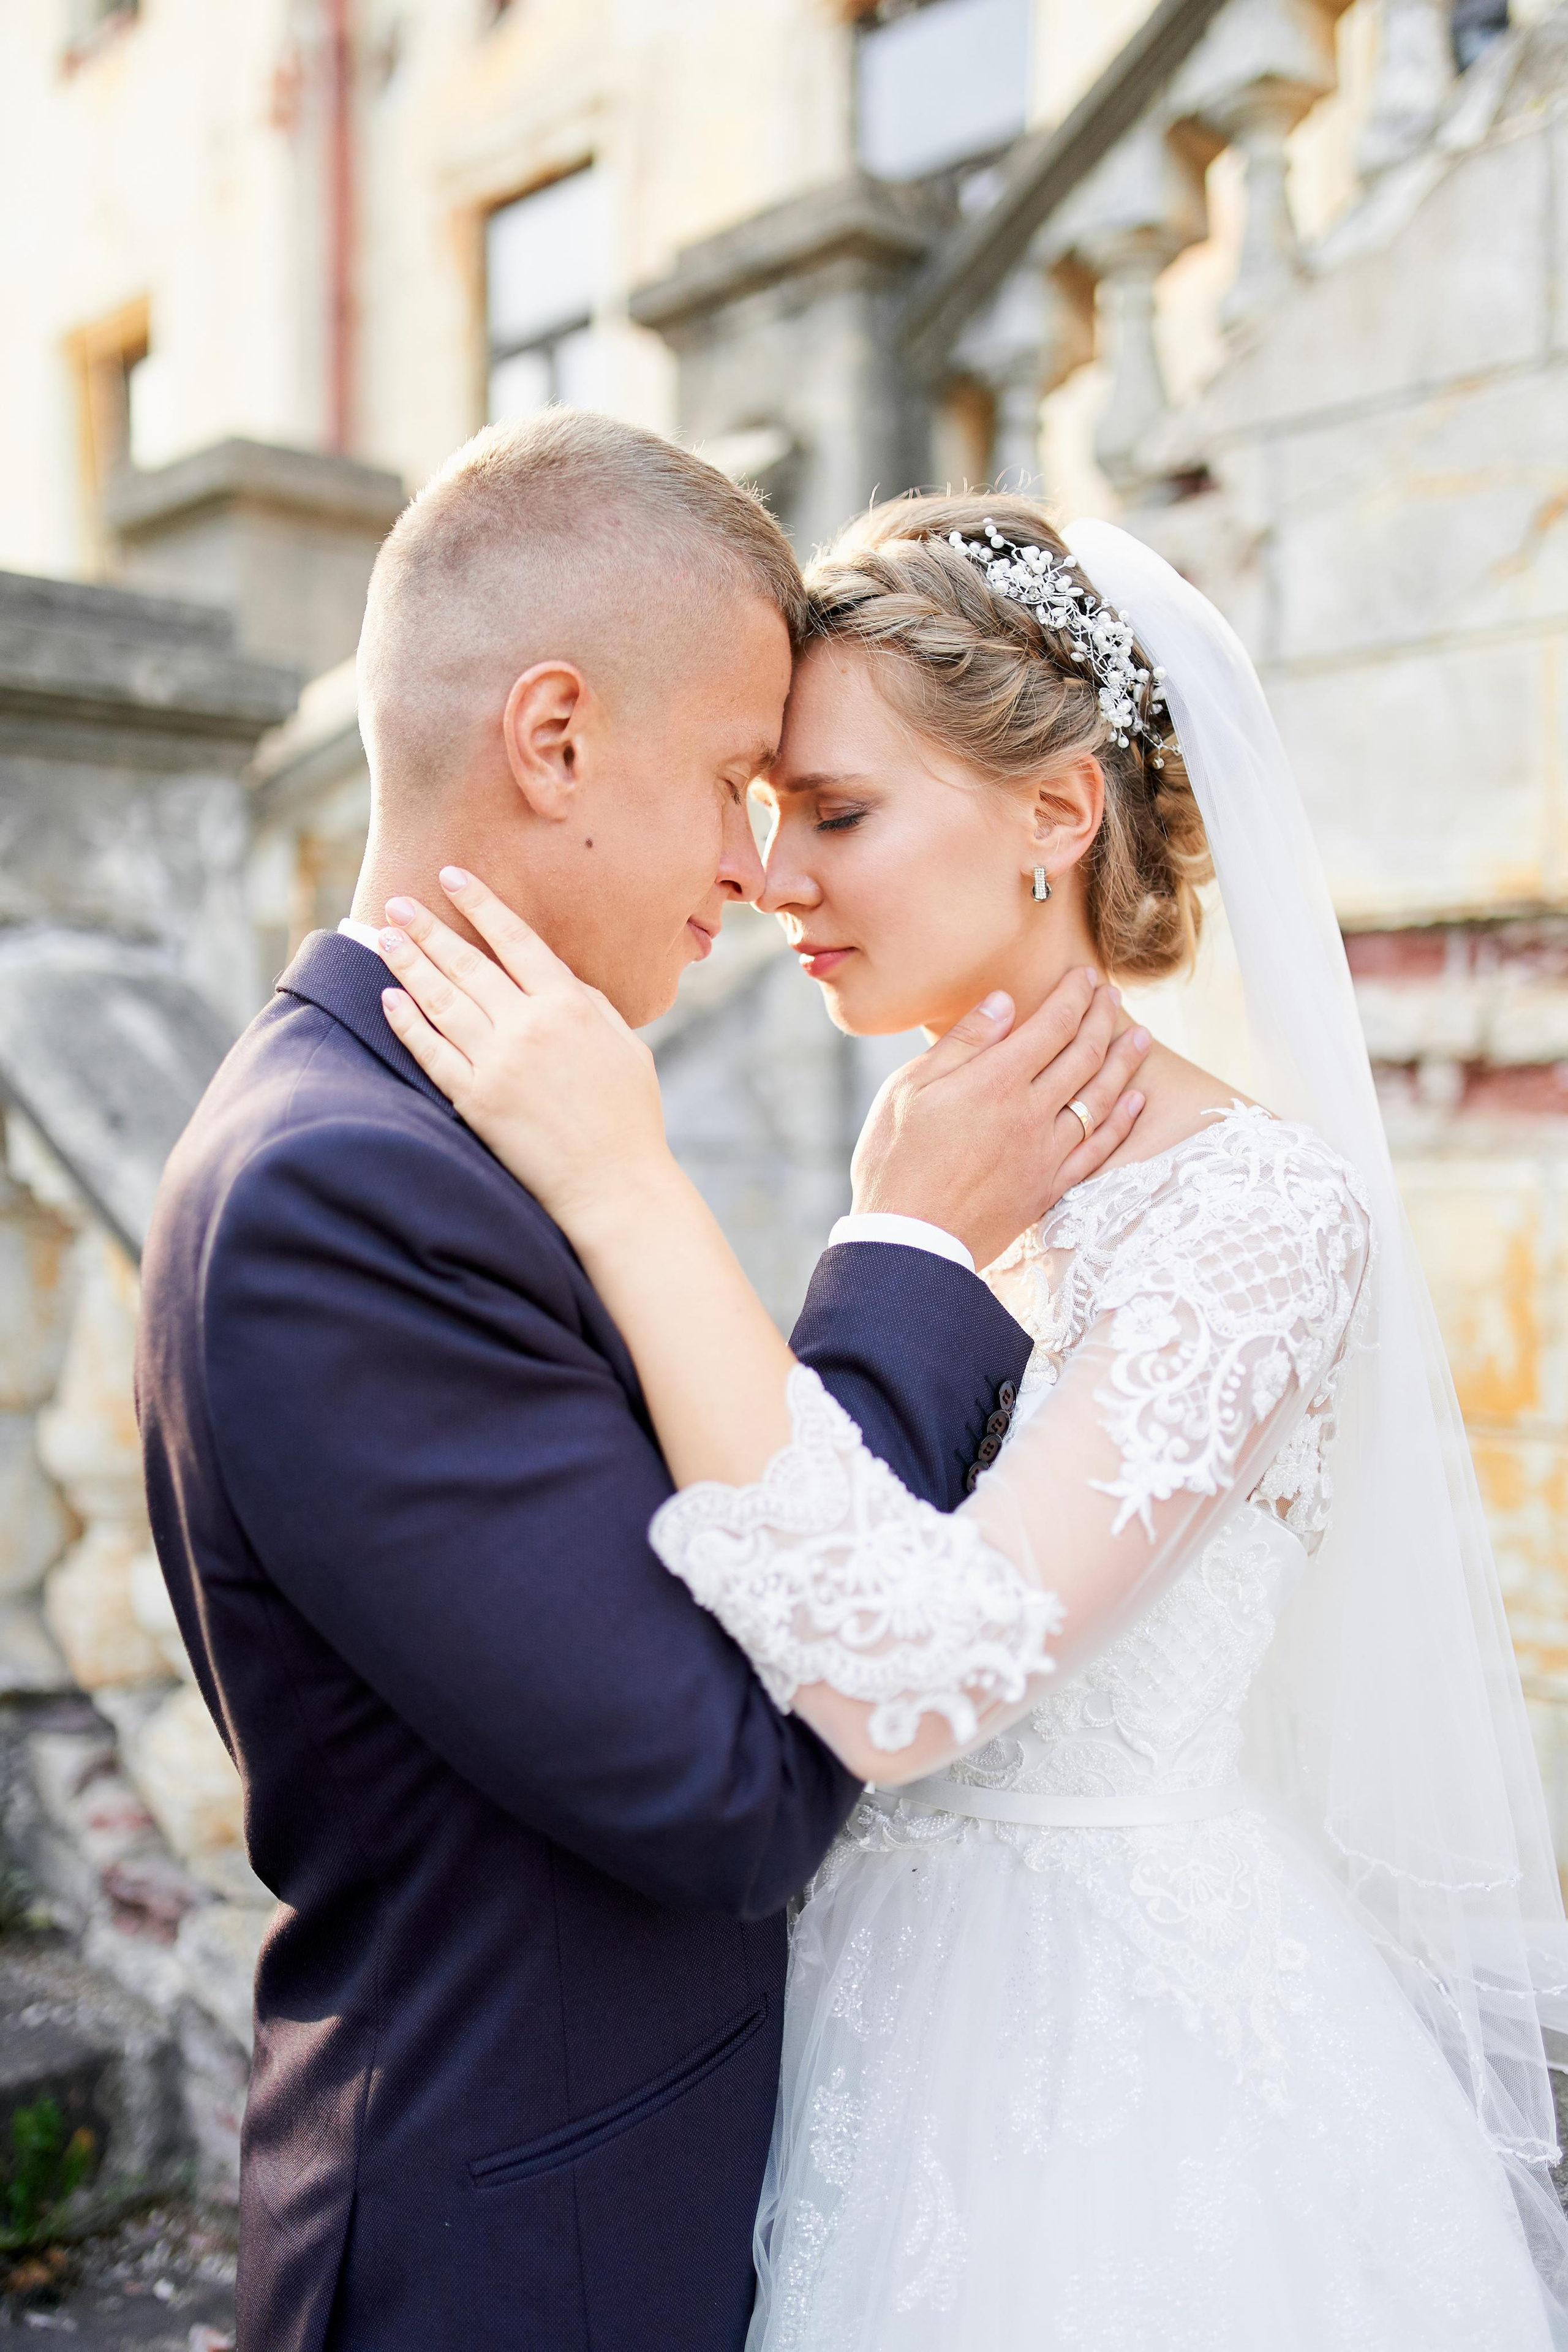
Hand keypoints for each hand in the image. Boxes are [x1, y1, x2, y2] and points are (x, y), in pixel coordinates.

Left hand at [376, 868, 674, 1235]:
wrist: (614, 1186)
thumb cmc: (629, 1117)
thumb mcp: (625, 1045)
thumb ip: (588, 1002)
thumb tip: (554, 974)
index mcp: (569, 1005)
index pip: (513, 939)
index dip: (479, 903)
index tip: (451, 876)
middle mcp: (528, 1026)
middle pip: (466, 963)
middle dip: (428, 927)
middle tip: (397, 902)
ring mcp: (497, 1063)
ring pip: (440, 1000)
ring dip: (408, 964)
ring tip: (383, 937)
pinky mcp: (475, 1100)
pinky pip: (430, 1052)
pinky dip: (407, 1022)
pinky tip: (388, 998)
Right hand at [850, 973, 1148, 1269]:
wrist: (910, 1241)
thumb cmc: (896, 1162)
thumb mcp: (910, 1090)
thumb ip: (963, 1044)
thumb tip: (1003, 1002)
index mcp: (995, 1081)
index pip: (1051, 1024)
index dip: (1073, 996)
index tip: (1085, 977)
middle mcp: (1031, 1112)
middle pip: (1083, 1054)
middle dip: (1102, 1018)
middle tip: (1112, 997)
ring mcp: (1046, 1151)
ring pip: (1101, 1097)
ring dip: (1123, 1063)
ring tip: (1140, 1039)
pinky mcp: (1050, 1186)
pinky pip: (1099, 1148)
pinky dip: (1122, 1121)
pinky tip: (1135, 1101)